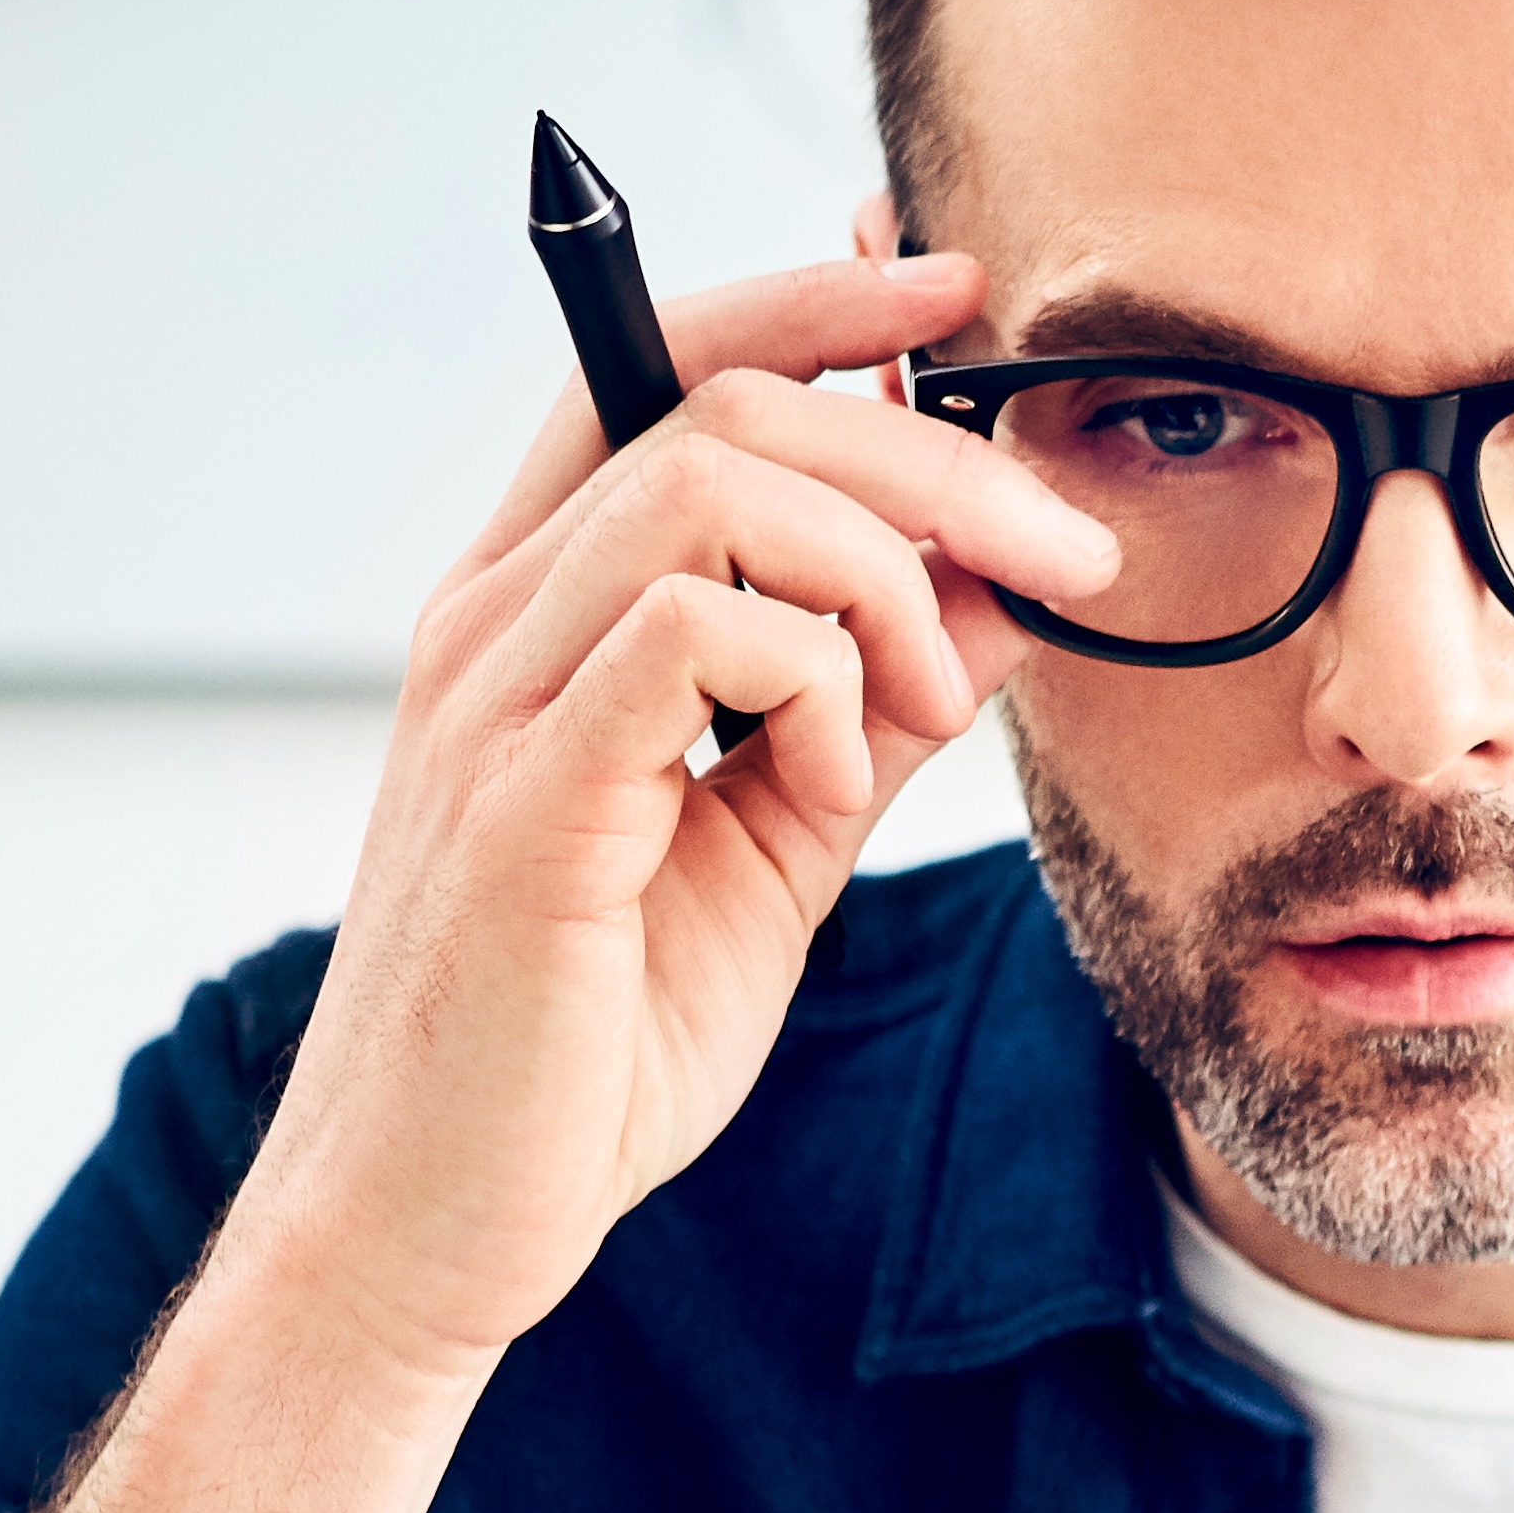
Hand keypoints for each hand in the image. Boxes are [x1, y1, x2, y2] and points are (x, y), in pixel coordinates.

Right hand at [223, 246, 1121, 1391]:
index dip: (812, 305)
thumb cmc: (590, 1033)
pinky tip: (835, 786)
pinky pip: (690, 630)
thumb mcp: (774, 837)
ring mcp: (496, 698)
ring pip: (714, 487)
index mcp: (540, 605)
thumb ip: (872, 704)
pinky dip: (815, 683)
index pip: (662, 368)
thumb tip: (1008, 590)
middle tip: (1065, 554)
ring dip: (882, 572)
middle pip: (728, 406)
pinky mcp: (526, 796)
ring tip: (935, 710)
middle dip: (933, 453)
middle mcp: (496, 617)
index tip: (950, 295)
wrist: (448, 1217)